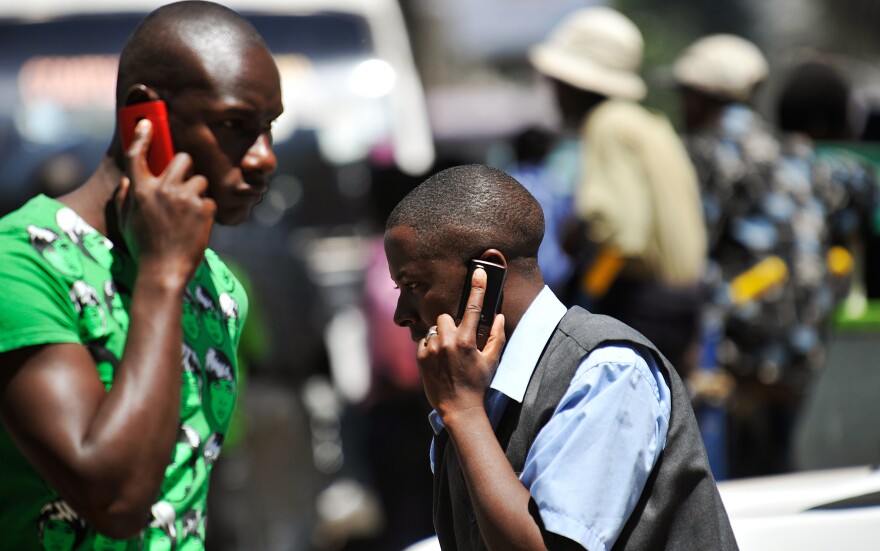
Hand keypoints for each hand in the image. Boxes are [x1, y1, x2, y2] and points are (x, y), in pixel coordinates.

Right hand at [116, 119, 215, 283]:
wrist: (164, 272)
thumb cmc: (143, 248)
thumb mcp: (126, 222)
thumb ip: (125, 198)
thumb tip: (128, 180)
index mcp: (140, 190)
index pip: (138, 156)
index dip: (142, 137)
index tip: (146, 124)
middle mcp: (162, 190)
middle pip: (183, 159)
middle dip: (186, 168)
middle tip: (184, 184)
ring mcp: (184, 199)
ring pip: (200, 180)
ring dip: (198, 193)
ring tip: (189, 214)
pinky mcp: (203, 209)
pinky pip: (209, 201)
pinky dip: (206, 212)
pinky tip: (196, 227)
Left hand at [418, 266, 505, 422]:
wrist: (458, 409)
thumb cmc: (478, 384)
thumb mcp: (491, 361)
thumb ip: (496, 336)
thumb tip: (498, 316)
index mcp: (466, 341)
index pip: (472, 307)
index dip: (477, 287)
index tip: (478, 270)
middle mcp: (447, 342)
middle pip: (446, 316)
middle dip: (452, 324)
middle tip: (459, 340)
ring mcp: (431, 349)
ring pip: (435, 328)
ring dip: (441, 335)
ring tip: (449, 354)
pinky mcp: (420, 357)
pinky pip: (425, 341)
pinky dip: (431, 347)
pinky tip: (439, 361)